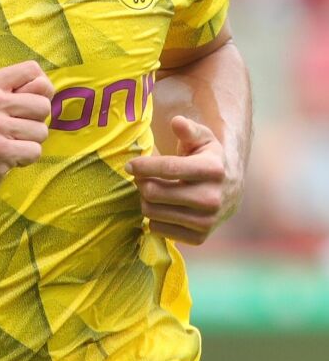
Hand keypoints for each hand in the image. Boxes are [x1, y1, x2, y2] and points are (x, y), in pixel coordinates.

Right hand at [0, 61, 53, 206]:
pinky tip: (5, 159)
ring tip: (7, 145)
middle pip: (43, 103)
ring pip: (42, 130)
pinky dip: (25, 160)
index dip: (38, 90)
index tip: (22, 106)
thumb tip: (47, 89)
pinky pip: (35, 151)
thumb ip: (13, 91)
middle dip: (36, 122)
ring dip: (29, 143)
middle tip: (13, 132)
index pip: (33, 70)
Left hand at [125, 115, 242, 245]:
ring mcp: (206, 221)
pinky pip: (158, 229)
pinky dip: (154, 217)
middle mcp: (212, 198)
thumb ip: (188, 129)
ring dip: (145, 199)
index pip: (168, 168)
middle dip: (141, 182)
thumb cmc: (208, 160)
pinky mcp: (199, 238)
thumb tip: (176, 122)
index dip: (143, 165)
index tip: (129, 165)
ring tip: (151, 189)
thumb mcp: (203, 139)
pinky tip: (163, 207)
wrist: (231, 192)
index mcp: (213, 169)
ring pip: (152, 212)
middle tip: (140, 177)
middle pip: (154, 192)